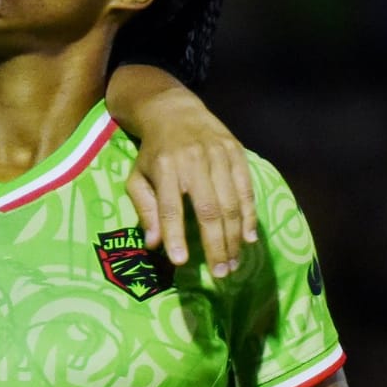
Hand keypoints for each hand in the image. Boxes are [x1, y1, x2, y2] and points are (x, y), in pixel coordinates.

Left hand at [124, 88, 257, 276]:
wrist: (175, 112)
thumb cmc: (153, 153)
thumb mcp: (137, 177)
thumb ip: (144, 209)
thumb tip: (153, 243)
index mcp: (164, 167)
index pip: (171, 207)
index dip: (176, 235)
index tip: (180, 262)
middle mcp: (193, 161)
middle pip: (208, 210)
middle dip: (215, 245)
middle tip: (220, 274)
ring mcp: (219, 155)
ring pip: (231, 203)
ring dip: (234, 238)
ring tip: (233, 263)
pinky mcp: (237, 152)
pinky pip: (247, 189)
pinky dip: (249, 216)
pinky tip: (248, 238)